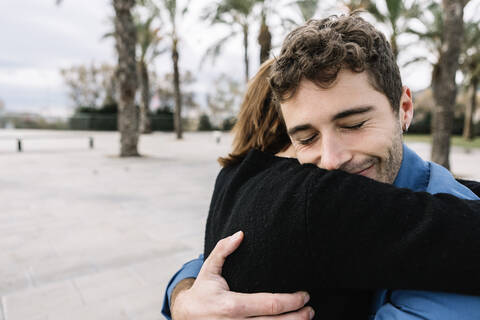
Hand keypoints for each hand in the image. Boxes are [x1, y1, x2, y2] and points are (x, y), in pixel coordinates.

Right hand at [171, 231, 313, 318]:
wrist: (185, 316)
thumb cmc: (202, 291)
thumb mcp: (209, 269)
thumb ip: (223, 250)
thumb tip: (240, 234)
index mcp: (232, 305)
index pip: (270, 304)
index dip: (292, 301)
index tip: (304, 295)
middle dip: (298, 317)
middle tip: (310, 309)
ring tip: (305, 318)